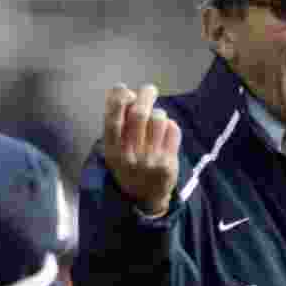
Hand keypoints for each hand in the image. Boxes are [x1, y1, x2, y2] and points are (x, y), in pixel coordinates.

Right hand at [101, 83, 181, 215]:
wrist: (145, 198)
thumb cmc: (129, 166)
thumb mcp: (114, 150)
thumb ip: (116, 124)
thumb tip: (124, 91)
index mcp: (113, 151)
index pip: (113, 120)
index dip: (117, 99)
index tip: (123, 88)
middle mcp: (130, 156)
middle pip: (139, 114)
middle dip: (145, 96)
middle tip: (149, 90)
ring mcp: (150, 160)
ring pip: (158, 119)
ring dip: (159, 112)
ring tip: (157, 118)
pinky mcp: (167, 163)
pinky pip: (173, 130)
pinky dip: (170, 125)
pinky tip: (166, 132)